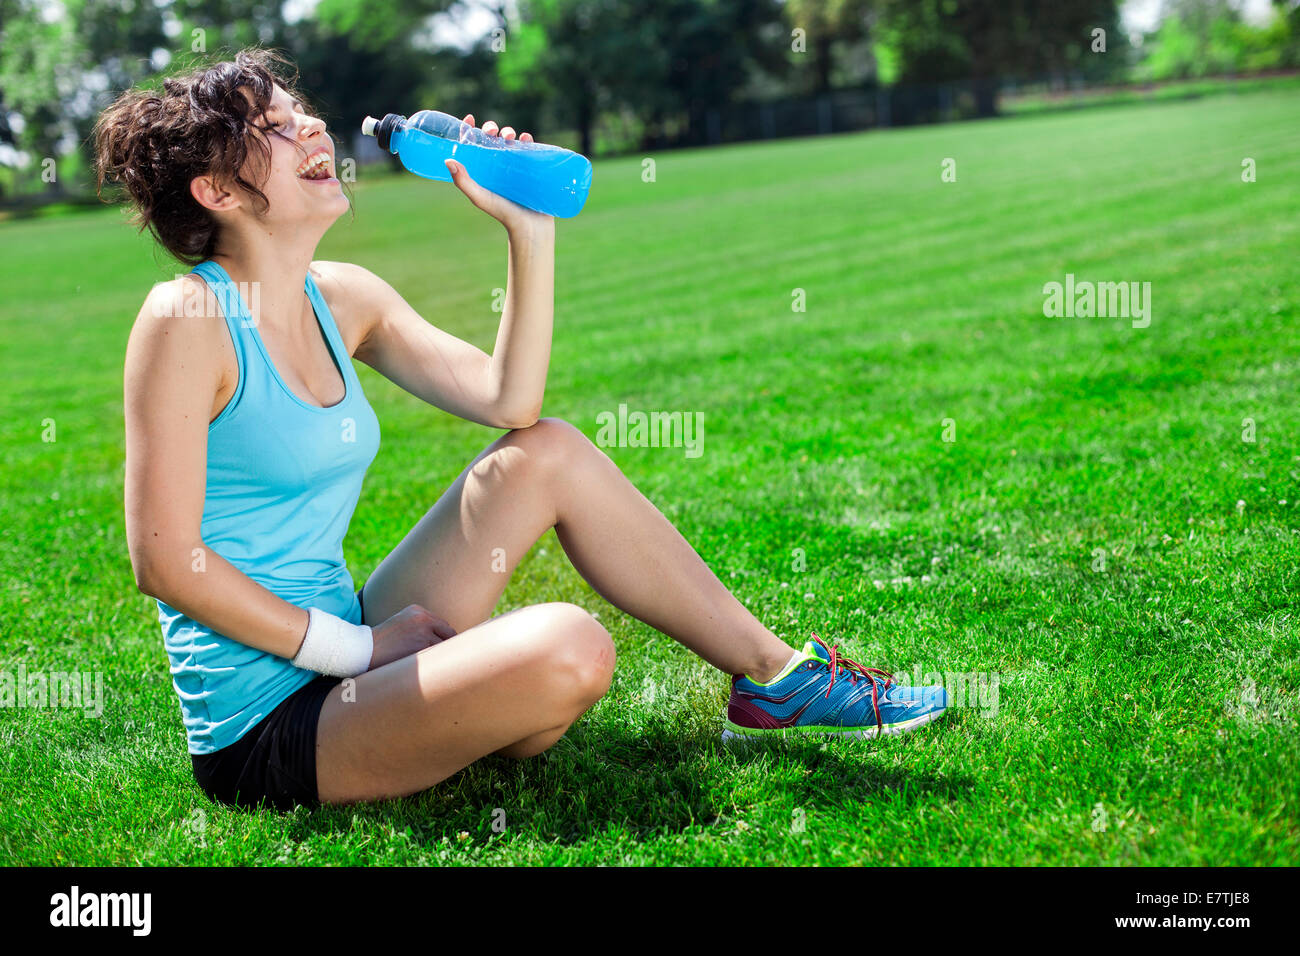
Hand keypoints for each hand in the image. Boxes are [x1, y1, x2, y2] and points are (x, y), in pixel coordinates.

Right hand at [367, 603, 456, 669]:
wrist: (365, 650)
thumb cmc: (383, 643)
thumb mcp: (402, 624)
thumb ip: (421, 627)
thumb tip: (445, 640)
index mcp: (417, 610)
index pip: (442, 624)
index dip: (444, 638)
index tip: (443, 650)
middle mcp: (422, 617)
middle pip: (449, 633)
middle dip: (447, 647)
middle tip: (444, 660)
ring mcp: (423, 630)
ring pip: (444, 646)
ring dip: (440, 656)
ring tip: (432, 666)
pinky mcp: (422, 645)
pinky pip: (437, 655)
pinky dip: (435, 662)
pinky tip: (427, 669)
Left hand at [444, 113, 554, 236]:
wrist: (530, 227)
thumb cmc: (503, 214)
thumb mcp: (480, 197)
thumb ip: (463, 182)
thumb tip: (448, 160)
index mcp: (483, 170)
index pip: (474, 145)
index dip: (470, 130)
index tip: (469, 119)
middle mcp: (498, 166)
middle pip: (492, 139)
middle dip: (491, 129)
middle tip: (492, 130)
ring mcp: (516, 167)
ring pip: (510, 141)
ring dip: (509, 132)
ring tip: (510, 135)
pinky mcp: (532, 169)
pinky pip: (530, 149)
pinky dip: (527, 140)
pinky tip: (526, 137)